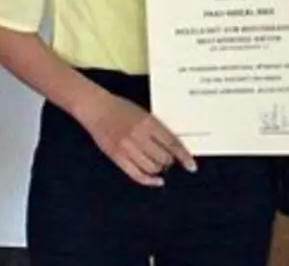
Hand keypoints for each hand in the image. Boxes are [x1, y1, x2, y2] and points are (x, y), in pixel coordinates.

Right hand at [77, 91, 196, 186]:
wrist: (96, 108)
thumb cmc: (120, 108)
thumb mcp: (143, 113)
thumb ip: (157, 129)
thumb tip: (172, 148)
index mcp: (148, 122)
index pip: (172, 143)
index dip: (184, 157)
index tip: (192, 166)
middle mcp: (138, 136)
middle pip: (163, 158)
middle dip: (169, 161)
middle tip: (168, 159)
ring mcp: (126, 148)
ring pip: (151, 168)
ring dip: (159, 168)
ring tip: (158, 164)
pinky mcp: (117, 157)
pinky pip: (136, 174)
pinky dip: (148, 180)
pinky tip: (156, 180)